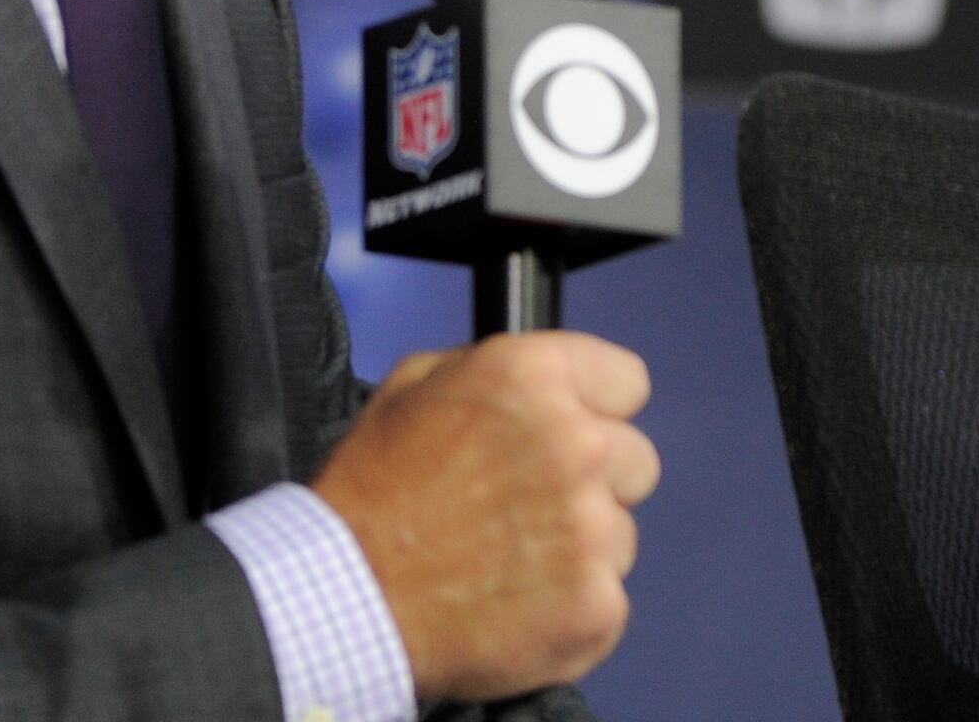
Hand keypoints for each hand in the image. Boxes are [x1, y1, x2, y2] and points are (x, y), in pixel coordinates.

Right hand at [312, 332, 662, 701]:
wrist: (343, 603)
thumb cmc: (368, 498)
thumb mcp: (411, 389)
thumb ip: (491, 368)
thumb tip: (540, 378)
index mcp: (535, 377)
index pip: (627, 382)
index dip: (596, 410)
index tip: (570, 434)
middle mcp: (576, 444)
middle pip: (634, 461)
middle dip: (593, 483)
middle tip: (527, 511)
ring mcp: (591, 529)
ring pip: (621, 534)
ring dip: (580, 550)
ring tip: (506, 564)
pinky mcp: (595, 604)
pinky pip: (607, 601)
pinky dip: (570, 611)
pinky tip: (515, 607)